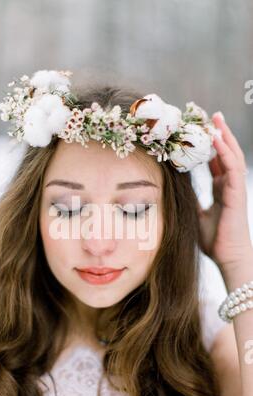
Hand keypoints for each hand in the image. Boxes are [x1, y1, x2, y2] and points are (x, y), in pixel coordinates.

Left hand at [197, 112, 252, 269]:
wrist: (228, 257)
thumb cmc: (214, 241)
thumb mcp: (197, 216)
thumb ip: (192, 202)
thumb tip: (178, 192)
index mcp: (221, 191)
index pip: (216, 163)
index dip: (210, 148)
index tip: (199, 133)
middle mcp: (229, 186)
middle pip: (225, 154)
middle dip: (219, 135)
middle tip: (210, 117)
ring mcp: (235, 189)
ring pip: (232, 156)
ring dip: (224, 137)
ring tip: (216, 119)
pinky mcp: (237, 193)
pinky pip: (232, 167)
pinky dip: (224, 151)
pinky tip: (216, 138)